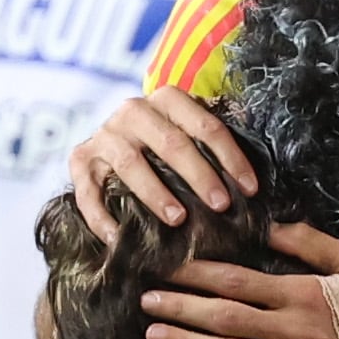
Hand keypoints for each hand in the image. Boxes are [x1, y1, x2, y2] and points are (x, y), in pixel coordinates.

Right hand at [64, 87, 256, 232]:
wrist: (112, 146)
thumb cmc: (166, 148)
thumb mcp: (192, 135)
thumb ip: (218, 144)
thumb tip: (258, 173)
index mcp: (167, 99)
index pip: (205, 124)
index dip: (230, 157)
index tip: (249, 189)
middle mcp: (133, 110)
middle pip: (170, 142)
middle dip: (198, 175)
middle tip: (220, 205)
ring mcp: (104, 135)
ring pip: (129, 163)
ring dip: (155, 192)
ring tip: (178, 219)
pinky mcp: (79, 160)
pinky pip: (88, 192)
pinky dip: (102, 217)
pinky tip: (120, 239)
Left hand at [137, 224, 338, 338]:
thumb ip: (312, 244)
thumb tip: (270, 225)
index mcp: (302, 295)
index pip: (238, 281)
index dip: (198, 274)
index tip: (169, 267)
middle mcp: (291, 333)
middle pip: (222, 319)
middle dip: (180, 308)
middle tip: (144, 301)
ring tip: (152, 335)